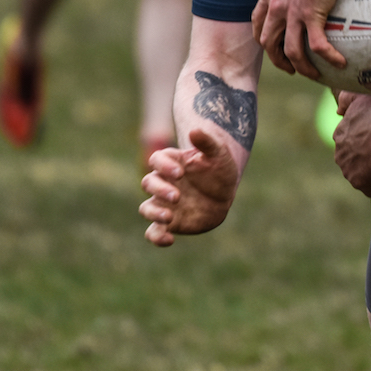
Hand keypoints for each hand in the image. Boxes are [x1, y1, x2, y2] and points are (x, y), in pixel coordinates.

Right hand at [139, 129, 239, 246]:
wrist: (224, 193)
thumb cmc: (219, 169)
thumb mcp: (218, 154)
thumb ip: (207, 143)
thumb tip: (195, 130)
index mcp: (172, 162)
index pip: (157, 160)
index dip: (164, 166)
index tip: (179, 173)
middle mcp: (163, 183)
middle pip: (148, 184)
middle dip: (160, 190)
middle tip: (177, 196)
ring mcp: (163, 203)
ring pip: (146, 208)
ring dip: (154, 213)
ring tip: (169, 216)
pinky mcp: (168, 222)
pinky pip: (154, 232)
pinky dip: (156, 237)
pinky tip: (169, 240)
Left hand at [251, 0, 346, 77]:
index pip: (257, 22)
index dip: (262, 38)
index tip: (273, 47)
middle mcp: (276, 6)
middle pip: (268, 42)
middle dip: (277, 60)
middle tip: (292, 67)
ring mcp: (292, 13)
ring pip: (291, 51)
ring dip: (301, 67)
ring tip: (314, 74)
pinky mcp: (311, 16)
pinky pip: (317, 46)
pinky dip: (327, 58)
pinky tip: (340, 63)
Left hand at [333, 92, 370, 198]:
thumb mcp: (363, 96)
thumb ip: (347, 99)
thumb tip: (338, 112)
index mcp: (340, 135)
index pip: (350, 141)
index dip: (366, 141)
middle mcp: (340, 154)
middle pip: (355, 159)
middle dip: (368, 159)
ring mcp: (350, 171)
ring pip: (364, 174)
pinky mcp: (364, 184)